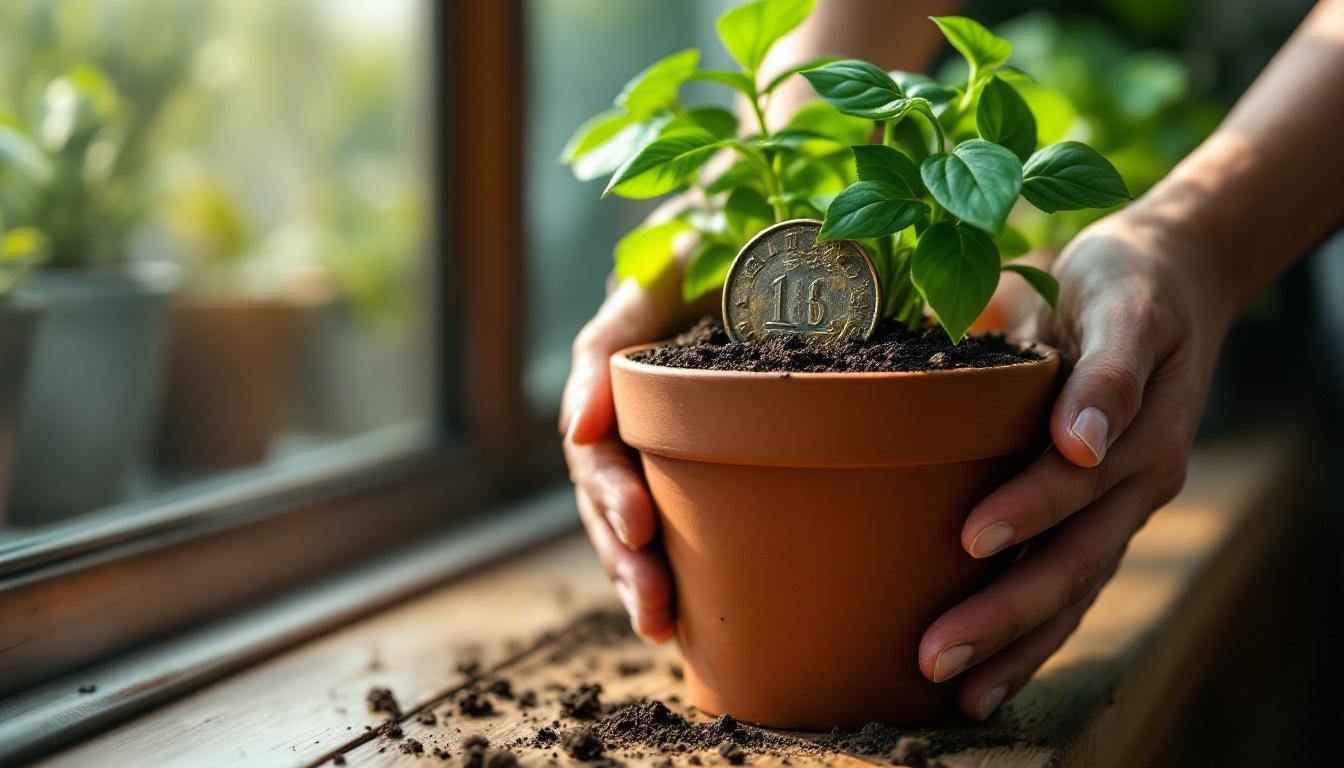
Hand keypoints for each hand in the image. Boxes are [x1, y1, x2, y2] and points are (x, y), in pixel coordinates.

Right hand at [561, 194, 717, 641]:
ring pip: (633, 511)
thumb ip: (618, 326)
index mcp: (615, 365)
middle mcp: (628, 403)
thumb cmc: (714, 226)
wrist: (767, 207)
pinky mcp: (700, 443)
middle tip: (652, 605)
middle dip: (622, 554)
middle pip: (605, 493)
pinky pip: (682, 506)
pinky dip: (680, 559)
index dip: (611, 490)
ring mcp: (660, 426)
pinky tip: (690, 608)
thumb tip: (577, 427)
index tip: (642, 527)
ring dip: (641, 572)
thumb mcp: (665, 256)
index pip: (595, 442)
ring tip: (660, 625)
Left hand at [917, 210, 1234, 719]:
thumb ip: (1105, 371)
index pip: (1078, 482)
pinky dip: (1036, 636)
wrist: (1172, 282)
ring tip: (959, 692)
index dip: (1029, 508)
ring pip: (1074, 590)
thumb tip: (1079, 442)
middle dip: (1006, 614)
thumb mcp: (1121, 302)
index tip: (971, 537)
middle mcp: (1136, 480)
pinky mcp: (1103, 517)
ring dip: (1018, 645)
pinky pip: (1074, 586)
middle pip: (1073, 560)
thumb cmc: (1127, 283)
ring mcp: (1123, 506)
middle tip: (936, 655)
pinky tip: (991, 677)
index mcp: (1140, 429)